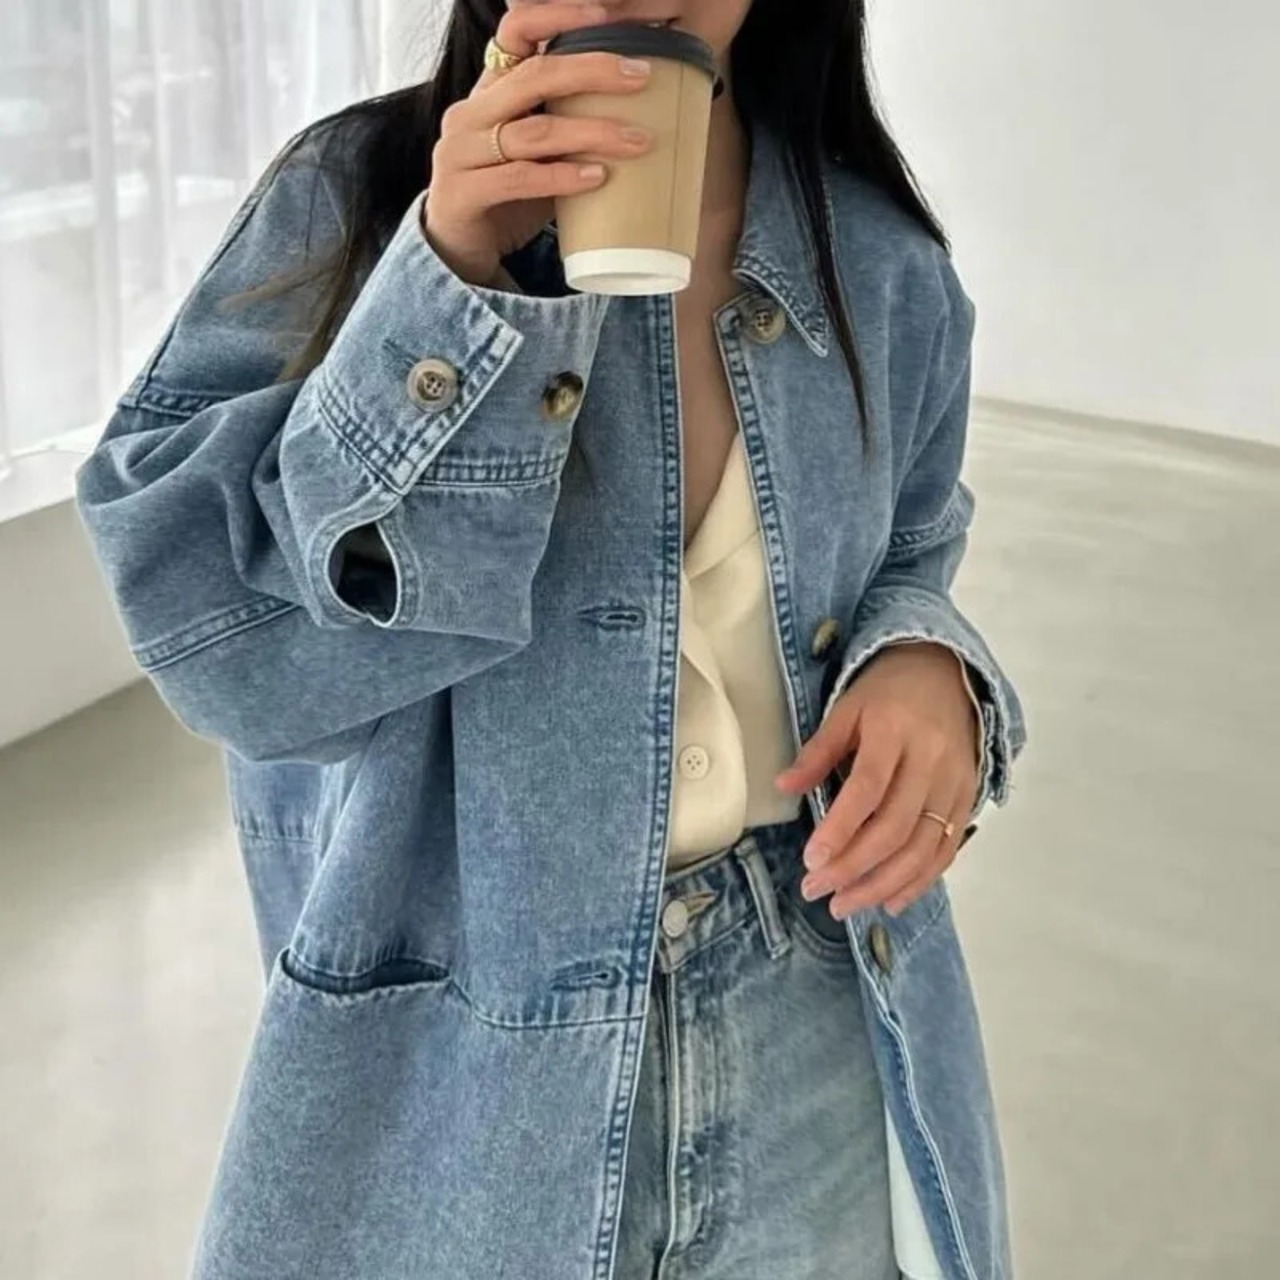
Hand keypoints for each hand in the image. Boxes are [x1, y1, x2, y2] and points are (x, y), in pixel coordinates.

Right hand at [423, 1, 656, 286]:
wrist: (456, 250)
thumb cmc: (506, 197)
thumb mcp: (537, 152)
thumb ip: (567, 124)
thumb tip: (642, 107)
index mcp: (489, 92)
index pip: (515, 31)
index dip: (558, 16)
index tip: (607, 16)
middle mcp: (471, 113)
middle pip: (535, 76)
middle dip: (594, 71)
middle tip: (642, 77)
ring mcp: (461, 153)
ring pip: (535, 132)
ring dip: (593, 133)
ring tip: (639, 141)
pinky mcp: (462, 193)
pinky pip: (519, 179)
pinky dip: (562, 177)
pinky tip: (597, 178)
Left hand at [774, 643, 979, 918]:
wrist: (947, 674)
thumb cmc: (887, 693)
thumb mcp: (846, 709)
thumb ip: (817, 751)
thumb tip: (782, 787)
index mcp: (894, 730)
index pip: (868, 788)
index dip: (840, 828)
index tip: (811, 859)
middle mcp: (931, 759)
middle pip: (894, 826)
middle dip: (853, 867)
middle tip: (815, 889)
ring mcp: (954, 782)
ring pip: (921, 847)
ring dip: (881, 884)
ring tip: (844, 905)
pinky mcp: (967, 799)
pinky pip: (945, 850)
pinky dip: (918, 882)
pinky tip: (889, 901)